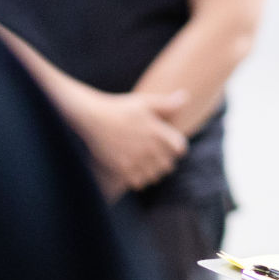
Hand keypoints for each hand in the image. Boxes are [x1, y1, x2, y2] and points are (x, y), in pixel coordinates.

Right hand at [68, 88, 191, 197]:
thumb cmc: (119, 108)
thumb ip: (166, 104)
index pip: (180, 148)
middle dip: (165, 161)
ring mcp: (136, 159)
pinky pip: (140, 182)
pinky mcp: (123, 169)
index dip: (177, 148)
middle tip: (156, 156)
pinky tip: (134, 170)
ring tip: (145, 164)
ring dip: (153, 171)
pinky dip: (140, 179)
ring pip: (155, 175)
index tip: (170, 146)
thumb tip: (186, 96)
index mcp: (157, 131)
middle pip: (168, 165)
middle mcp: (149, 147)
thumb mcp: (144, 102)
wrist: (92, 117)